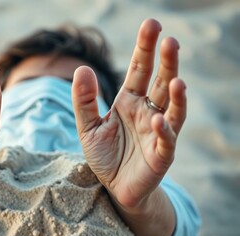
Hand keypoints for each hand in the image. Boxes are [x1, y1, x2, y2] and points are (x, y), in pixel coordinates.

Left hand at [72, 19, 185, 210]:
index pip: (139, 69)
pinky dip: (164, 131)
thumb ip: (83, 99)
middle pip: (160, 82)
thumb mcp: (87, 126)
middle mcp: (148, 111)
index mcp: (129, 101)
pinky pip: (166, 141)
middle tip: (169, 40)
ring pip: (172, 109)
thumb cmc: (104, 155)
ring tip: (177, 77)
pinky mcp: (161, 155)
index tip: (151, 25)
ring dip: (176, 94)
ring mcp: (158, 132)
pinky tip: (158, 120)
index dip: (145, 48)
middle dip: (166, 62)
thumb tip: (82, 68)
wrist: (114, 187)